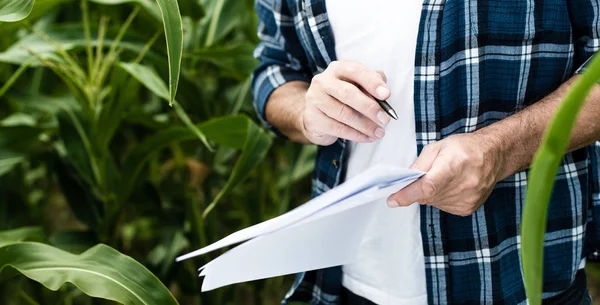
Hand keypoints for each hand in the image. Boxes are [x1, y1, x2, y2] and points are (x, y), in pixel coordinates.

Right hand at [299, 60, 391, 145]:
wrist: (316, 115)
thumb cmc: (341, 98)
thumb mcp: (356, 85)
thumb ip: (370, 84)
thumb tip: (384, 92)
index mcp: (337, 69)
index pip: (355, 71)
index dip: (371, 82)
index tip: (386, 95)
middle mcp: (323, 81)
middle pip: (347, 93)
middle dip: (369, 107)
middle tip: (384, 119)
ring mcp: (315, 100)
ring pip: (343, 114)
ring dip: (365, 125)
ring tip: (379, 132)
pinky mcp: (313, 118)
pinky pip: (337, 128)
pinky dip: (355, 135)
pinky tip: (367, 138)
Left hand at [386, 132, 506, 215]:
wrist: (493, 155)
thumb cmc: (466, 148)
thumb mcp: (438, 147)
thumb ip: (419, 164)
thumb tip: (404, 180)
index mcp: (453, 166)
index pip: (427, 186)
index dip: (407, 195)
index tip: (393, 200)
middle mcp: (463, 185)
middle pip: (427, 196)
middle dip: (419, 188)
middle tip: (427, 175)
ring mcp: (467, 199)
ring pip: (434, 203)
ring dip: (431, 193)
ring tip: (444, 177)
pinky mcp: (468, 208)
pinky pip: (443, 207)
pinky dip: (441, 198)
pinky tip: (451, 186)